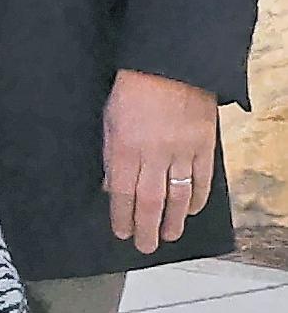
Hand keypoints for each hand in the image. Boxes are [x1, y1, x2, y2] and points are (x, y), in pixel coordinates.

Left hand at [104, 68, 218, 253]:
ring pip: (178, 195)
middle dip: (146, 227)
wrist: (172, 66)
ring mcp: (182, 151)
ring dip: (173, 219)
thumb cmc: (133, 89)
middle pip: (150, 201)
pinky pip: (201, 179)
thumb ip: (111, 156)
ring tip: (170, 236)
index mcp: (125, 148)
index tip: (121, 232)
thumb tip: (112, 187)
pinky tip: (191, 210)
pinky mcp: (204, 145)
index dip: (121, 216)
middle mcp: (154, 155)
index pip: (122, 193)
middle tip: (145, 246)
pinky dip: (197, 197)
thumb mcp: (109, 120)